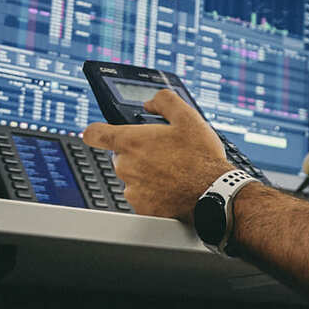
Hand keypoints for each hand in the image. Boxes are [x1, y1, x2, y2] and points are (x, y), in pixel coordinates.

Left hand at [82, 89, 231, 220]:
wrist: (214, 192)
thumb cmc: (201, 157)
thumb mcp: (188, 117)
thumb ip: (164, 101)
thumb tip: (151, 102)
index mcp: (132, 142)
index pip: (94, 134)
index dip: (97, 131)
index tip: (102, 132)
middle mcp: (126, 166)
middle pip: (121, 155)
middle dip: (138, 152)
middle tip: (164, 151)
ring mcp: (132, 189)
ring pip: (132, 176)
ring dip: (147, 172)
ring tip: (173, 170)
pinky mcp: (142, 207)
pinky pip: (142, 195)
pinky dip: (154, 191)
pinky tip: (173, 185)